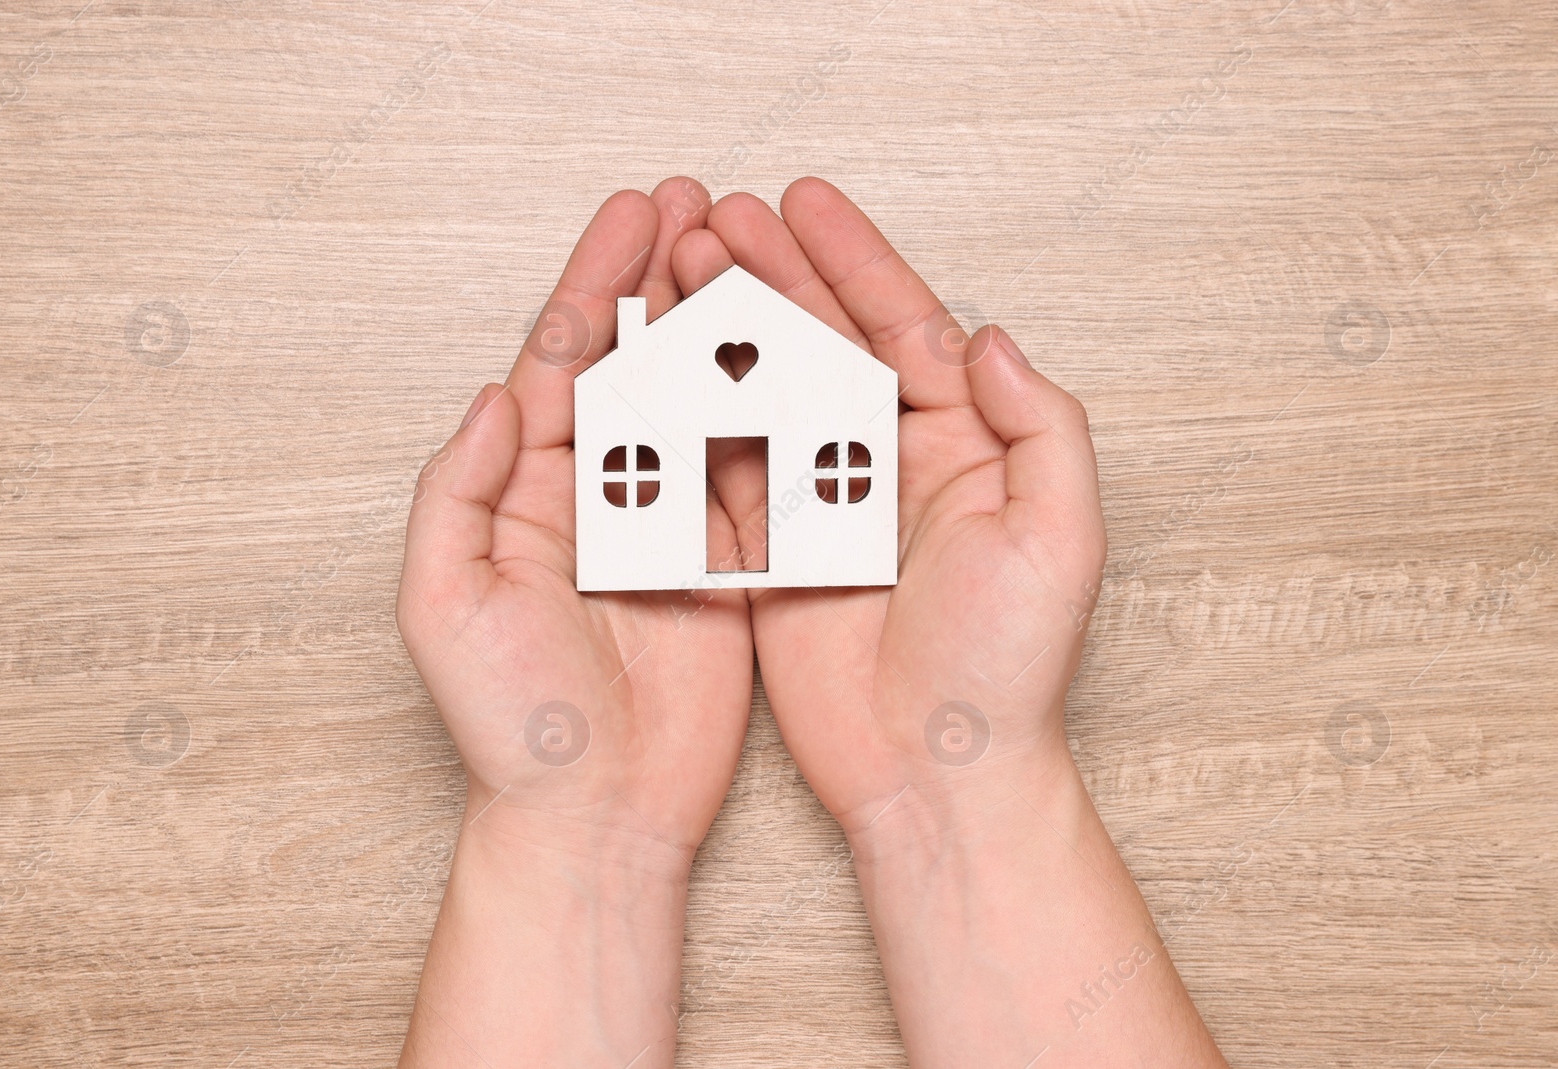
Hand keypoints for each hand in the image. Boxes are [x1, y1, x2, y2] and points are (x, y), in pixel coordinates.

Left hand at [395, 179, 752, 1067]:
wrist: (593, 814)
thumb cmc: (511, 722)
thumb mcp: (444, 600)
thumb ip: (459, 491)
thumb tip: (496, 394)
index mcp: (526, 491)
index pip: (560, 361)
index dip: (593, 283)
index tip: (631, 218)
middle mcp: (598, 494)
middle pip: (632, 361)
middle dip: (661, 279)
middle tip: (698, 203)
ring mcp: (667, 524)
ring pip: (697, 401)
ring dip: (718, 325)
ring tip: (745, 253)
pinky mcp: (726, 561)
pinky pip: (749, 470)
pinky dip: (768, 408)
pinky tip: (788, 350)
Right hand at [678, 178, 1226, 1068]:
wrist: (939, 774)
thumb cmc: (1010, 669)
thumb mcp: (1060, 538)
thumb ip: (1039, 427)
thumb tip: (990, 337)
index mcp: (965, 446)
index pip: (904, 328)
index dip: (855, 260)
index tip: (803, 202)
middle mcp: (893, 463)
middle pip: (828, 344)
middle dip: (775, 274)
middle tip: (719, 215)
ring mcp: (828, 503)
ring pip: (771, 390)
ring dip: (729, 326)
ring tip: (682, 264)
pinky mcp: (775, 550)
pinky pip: (731, 464)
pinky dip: (698, 410)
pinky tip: (665, 359)